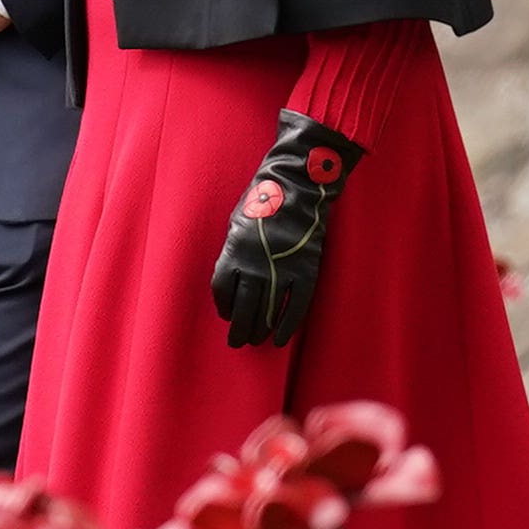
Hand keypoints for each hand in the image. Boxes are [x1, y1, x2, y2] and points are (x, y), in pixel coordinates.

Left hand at [210, 108, 363, 351]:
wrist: (297, 186)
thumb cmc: (263, 200)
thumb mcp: (237, 223)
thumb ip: (234, 252)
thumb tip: (234, 278)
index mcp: (234, 252)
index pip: (223, 290)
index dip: (223, 307)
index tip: (226, 315)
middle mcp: (255, 266)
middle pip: (242, 308)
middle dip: (239, 329)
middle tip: (238, 342)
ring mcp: (281, 270)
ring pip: (267, 312)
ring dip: (260, 330)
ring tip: (256, 341)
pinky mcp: (305, 271)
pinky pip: (295, 307)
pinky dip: (287, 325)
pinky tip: (281, 339)